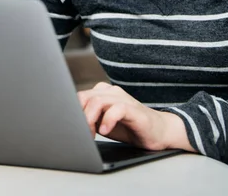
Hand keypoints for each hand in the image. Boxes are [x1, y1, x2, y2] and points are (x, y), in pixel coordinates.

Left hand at [77, 82, 193, 151]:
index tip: (73, 130)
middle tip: (81, 134)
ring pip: (98, 101)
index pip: (79, 97)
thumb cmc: (129, 127)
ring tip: (92, 134)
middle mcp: (111, 92)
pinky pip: (117, 109)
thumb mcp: (103, 123)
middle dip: (79, 116)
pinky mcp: (134, 109)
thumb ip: (89, 119)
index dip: (73, 113)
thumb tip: (70, 126)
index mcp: (102, 93)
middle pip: (85, 97)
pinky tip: (105, 130)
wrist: (157, 132)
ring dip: (90, 119)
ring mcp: (123, 99)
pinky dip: (108, 120)